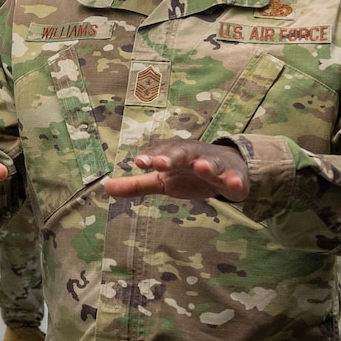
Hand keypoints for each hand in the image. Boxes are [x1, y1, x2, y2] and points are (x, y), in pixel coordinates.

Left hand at [104, 141, 248, 201]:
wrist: (229, 167)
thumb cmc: (189, 173)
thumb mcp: (162, 180)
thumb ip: (137, 184)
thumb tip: (105, 187)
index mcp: (175, 155)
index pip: (161, 154)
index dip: (151, 157)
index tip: (139, 163)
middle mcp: (194, 156)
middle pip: (183, 153)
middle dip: (172, 157)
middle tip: (160, 164)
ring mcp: (215, 165)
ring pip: (210, 163)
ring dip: (206, 165)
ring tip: (201, 168)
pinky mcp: (233, 177)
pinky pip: (235, 179)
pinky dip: (236, 181)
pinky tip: (235, 186)